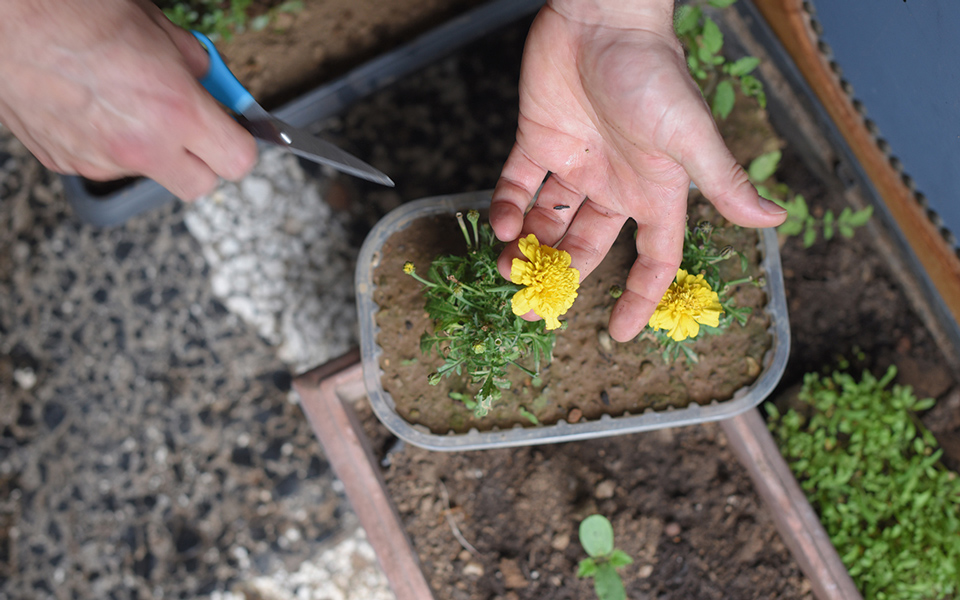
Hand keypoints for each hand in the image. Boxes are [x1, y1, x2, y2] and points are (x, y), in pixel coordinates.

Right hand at [0, 0, 256, 199]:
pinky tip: (93, 108)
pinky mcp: (66, 162)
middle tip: (192, 129)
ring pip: (150, 174)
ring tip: (126, 104)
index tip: (234, 131)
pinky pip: (105, 164)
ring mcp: (100, 160)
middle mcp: (141, 146)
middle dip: (203, 160)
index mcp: (175, 111)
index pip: (238, 161)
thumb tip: (210, 81)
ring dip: (152, 150)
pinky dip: (109, 144)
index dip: (239, 143)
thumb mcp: (157, 27)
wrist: (5, 15)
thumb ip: (194, 66)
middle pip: (200, 186)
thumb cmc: (74, 10)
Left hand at [490, 0, 786, 341]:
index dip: (640, 296)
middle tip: (533, 309)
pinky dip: (505, 208)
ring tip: (507, 271)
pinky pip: (517, 185)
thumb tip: (777, 219)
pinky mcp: (538, 140)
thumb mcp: (691, 137)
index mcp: (654, 190)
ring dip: (529, 249)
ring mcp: (574, 163)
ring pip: (548, 222)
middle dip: (562, 280)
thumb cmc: (652, 73)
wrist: (602, 15)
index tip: (618, 333)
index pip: (654, 256)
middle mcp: (613, 184)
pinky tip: (499, 226)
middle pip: (588, 248)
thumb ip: (724, 183)